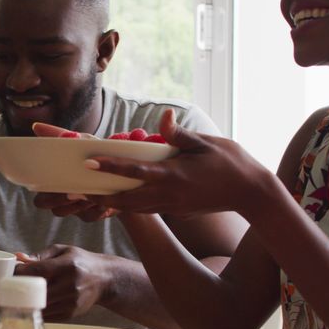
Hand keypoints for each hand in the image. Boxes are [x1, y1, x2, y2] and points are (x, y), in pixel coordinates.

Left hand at [14, 245, 115, 321]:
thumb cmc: (81, 262)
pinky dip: (35, 309)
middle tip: (9, 285)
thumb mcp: (64, 251)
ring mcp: (71, 302)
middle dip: (19, 288)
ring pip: (39, 305)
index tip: (10, 272)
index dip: (20, 272)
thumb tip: (18, 258)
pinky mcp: (70, 314)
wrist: (105, 280)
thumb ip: (40, 255)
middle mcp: (70, 285)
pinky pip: (46, 315)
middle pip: (35, 290)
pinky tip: (29, 303)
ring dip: (24, 302)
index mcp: (67, 266)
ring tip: (16, 295)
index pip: (37, 271)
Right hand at [29, 122, 116, 220]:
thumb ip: (59, 135)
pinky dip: (96, 207)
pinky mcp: (92, 213)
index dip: (44, 193)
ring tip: (89, 191)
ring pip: (71, 213)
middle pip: (53, 209)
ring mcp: (76, 209)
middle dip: (60, 200)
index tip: (53, 182)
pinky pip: (89, 216)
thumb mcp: (80, 141)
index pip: (40, 196)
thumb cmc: (96, 153)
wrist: (125, 170)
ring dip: (78, 203)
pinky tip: (102, 199)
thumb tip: (36, 126)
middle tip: (71, 190)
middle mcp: (62, 199)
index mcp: (54, 183)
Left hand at [85, 110, 273, 219]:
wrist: (252, 194)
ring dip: (110, 202)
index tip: (88, 162)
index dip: (109, 167)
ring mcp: (171, 206)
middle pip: (125, 197)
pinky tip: (115, 200)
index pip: (134, 170)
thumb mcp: (206, 143)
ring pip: (133, 208)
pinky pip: (145, 210)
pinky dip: (128, 206)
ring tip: (88, 195)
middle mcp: (168, 195)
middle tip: (76, 187)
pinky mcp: (175, 211)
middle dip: (100, 193)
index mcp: (173, 175)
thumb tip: (164, 117)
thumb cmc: (232, 163)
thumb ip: (180, 134)